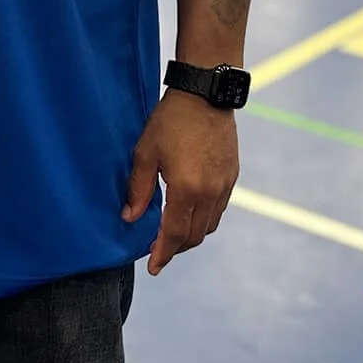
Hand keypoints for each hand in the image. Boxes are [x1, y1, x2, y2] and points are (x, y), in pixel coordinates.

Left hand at [122, 90, 238, 276]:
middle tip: (157, 251)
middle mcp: (210, 193)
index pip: (174, 234)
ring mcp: (224, 186)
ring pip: (209, 226)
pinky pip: (218, 210)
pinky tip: (188, 214)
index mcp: (186, 189)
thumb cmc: (171, 121)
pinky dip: (203, 220)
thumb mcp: (145, 153)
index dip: (162, 254)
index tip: (153, 267)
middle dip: (175, 249)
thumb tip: (130, 218)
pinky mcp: (232, 177)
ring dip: (190, 236)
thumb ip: (138, 189)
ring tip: (171, 235)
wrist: (206, 96)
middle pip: (194, 236)